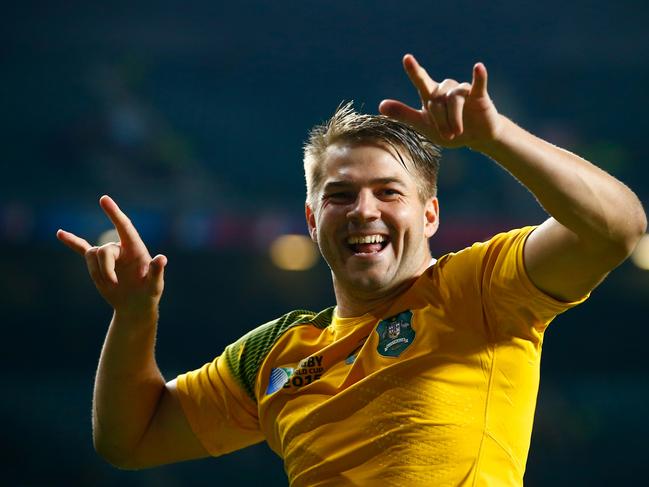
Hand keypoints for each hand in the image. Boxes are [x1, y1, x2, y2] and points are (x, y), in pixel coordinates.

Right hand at [57, 195, 166, 314]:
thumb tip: (162, 258)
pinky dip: (72, 241)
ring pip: (91, 256)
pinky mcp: (97, 264)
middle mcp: (121, 248)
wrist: (135, 306)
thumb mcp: (155, 285)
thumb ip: (157, 272)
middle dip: (104, 269)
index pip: (124, 226)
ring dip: (97, 273)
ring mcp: (108, 255)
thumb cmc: (148, 295)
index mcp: (136, 248)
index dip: (114, 213)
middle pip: (102, 251)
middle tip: (114, 284)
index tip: (103, 199)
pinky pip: (82, 249)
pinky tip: (59, 233)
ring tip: (111, 285)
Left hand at [379, 54, 502, 149]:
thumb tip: (380, 106)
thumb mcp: (423, 125)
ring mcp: (462, 91)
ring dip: (454, 119)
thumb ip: (404, 114)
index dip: (414, 70)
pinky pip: (478, 84)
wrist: (476, 138)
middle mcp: (446, 90)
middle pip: (437, 100)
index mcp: (431, 96)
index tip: (407, 58)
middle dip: (440, 120)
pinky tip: (478, 68)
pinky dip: (479, 77)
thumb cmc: (448, 130)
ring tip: (456, 132)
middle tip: (446, 135)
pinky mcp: (479, 95)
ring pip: (453, 100)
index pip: (421, 81)